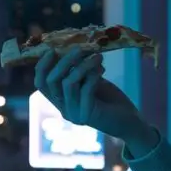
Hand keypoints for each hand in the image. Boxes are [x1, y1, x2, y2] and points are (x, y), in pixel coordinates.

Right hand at [34, 49, 157, 150]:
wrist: (130, 122)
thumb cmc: (110, 100)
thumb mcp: (90, 82)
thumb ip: (78, 71)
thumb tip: (72, 48)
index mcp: (61, 101)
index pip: (41, 84)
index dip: (42, 65)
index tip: (52, 49)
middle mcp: (63, 109)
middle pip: (51, 81)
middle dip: (64, 61)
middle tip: (80, 48)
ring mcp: (74, 114)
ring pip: (68, 83)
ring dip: (83, 65)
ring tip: (98, 56)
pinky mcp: (88, 115)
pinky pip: (85, 89)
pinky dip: (93, 75)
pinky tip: (102, 69)